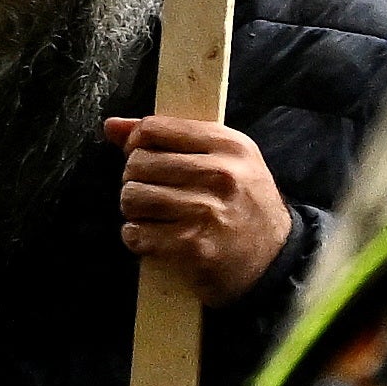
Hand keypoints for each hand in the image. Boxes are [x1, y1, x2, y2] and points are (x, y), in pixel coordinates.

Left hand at [109, 115, 291, 298]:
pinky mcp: (192, 247)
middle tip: (151, 191)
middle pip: (138, 163)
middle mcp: (220, 174)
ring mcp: (206, 211)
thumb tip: (111, 126)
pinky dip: (137, 237)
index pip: (155, 128)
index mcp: (228, 146)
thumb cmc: (243, 204)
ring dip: (134, 209)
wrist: (275, 259)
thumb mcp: (224, 159)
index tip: (141, 156)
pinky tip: (155, 237)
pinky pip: (136, 234)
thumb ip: (169, 138)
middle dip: (135, 178)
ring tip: (153, 215)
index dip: (136, 142)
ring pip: (132, 197)